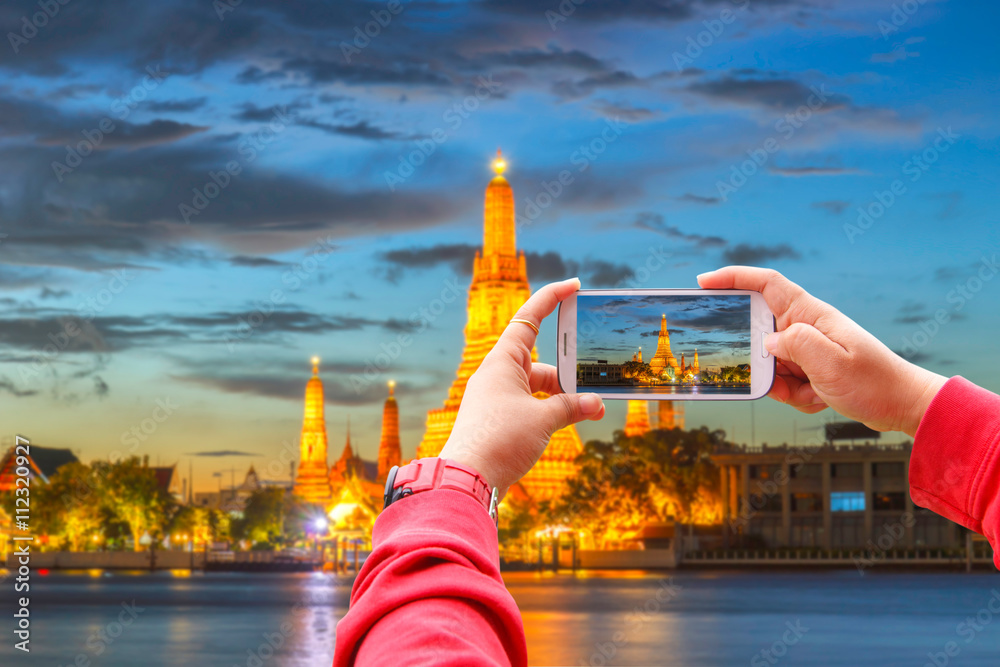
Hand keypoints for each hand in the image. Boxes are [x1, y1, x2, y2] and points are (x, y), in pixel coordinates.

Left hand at [439, 277, 605, 497]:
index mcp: (502, 362)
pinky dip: (549, 412)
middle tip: (594, 388)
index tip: (573, 285)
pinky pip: (529, 406)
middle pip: (540, 362)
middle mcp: (497, 375)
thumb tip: (595, 405)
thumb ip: (572, 407)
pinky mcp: (497, 420)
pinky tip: (566, 426)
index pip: (529, 318)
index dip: (551, 298)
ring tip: (589, 413)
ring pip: (537, 388)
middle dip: (569, 374)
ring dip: (562, 399)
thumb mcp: (543, 420)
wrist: (467, 479)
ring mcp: (495, 398)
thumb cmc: (500, 441)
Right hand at [697, 266, 946, 436]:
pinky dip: (795, 395)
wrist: (902, 405)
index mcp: (811, 315)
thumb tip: (767, 342)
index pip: (766, 283)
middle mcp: (805, 327)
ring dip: (783, 385)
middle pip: (759, 331)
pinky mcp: (808, 368)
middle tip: (770, 375)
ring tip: (813, 392)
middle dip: (756, 357)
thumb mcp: (832, 364)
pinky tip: (820, 398)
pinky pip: (782, 381)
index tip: (704, 282)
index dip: (733, 277)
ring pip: (769, 363)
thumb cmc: (874, 382)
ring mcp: (806, 348)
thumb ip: (796, 344)